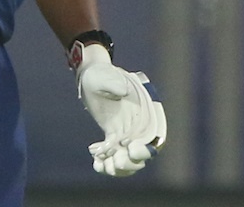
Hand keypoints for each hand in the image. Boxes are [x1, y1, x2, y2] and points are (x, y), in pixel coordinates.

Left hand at [74, 44, 166, 176]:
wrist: (90, 78)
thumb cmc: (101, 74)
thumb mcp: (106, 76)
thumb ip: (115, 83)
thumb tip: (123, 92)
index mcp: (145, 113)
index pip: (153, 139)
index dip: (146, 149)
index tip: (130, 148)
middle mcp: (139, 127)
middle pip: (141, 156)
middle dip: (129, 164)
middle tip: (113, 162)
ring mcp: (126, 134)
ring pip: (127, 160)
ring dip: (117, 168)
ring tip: (102, 166)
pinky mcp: (113, 137)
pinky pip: (113, 156)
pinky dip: (105, 162)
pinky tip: (95, 160)